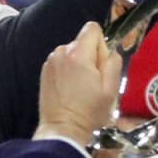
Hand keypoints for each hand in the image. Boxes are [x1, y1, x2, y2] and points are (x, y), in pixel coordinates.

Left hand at [33, 21, 120, 146]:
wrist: (62, 129)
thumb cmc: (88, 112)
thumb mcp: (110, 89)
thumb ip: (113, 63)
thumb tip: (110, 53)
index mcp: (78, 54)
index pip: (92, 28)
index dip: (101, 44)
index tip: (100, 64)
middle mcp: (60, 52)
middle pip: (82, 41)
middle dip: (91, 56)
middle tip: (92, 82)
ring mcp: (50, 62)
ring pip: (72, 52)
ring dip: (78, 63)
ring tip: (80, 87)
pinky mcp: (44, 71)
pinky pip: (62, 62)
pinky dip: (67, 70)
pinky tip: (69, 89)